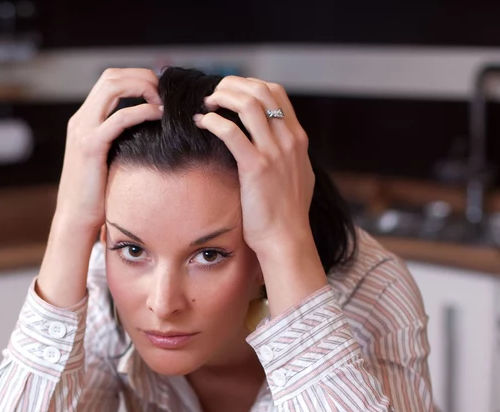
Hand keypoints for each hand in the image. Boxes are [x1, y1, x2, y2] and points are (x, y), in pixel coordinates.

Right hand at [55, 68, 162, 233]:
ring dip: (142, 87)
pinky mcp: (91, 146)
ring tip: (162, 101)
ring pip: (112, 86)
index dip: (136, 78)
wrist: (75, 218)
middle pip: (111, 76)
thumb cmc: (97, 195)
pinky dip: (142, 111)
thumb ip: (120, 141)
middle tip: (165, 92)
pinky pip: (119, 117)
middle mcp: (81, 119)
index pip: (110, 81)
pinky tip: (158, 116)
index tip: (159, 93)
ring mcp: (83, 130)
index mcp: (84, 120)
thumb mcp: (109, 159)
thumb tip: (149, 132)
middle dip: (142, 77)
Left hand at [196, 77, 326, 316]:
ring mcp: (274, 152)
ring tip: (206, 104)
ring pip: (247, 104)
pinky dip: (212, 121)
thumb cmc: (286, 213)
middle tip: (213, 94)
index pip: (276, 92)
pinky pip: (231, 132)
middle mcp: (288, 140)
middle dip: (233, 85)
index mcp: (297, 139)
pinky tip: (201, 123)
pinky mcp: (256, 166)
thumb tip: (273, 142)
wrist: (286, 238)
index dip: (250, 84)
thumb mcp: (296, 175)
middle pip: (261, 91)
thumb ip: (286, 154)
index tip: (231, 91)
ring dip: (222, 97)